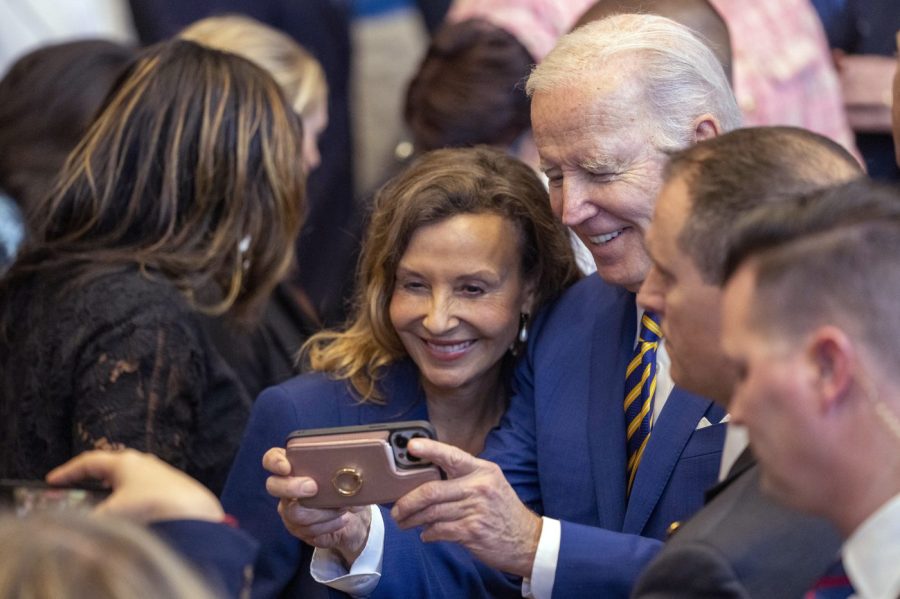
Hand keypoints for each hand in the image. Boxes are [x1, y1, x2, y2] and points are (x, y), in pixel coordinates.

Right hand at [46, 449, 223, 523]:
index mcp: (124, 461)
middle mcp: (142, 461)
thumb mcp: (114, 513)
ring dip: (111, 488)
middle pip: (109, 466)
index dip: (68, 471)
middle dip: (91, 477)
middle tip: (74, 487)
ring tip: (99, 501)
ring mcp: (159, 472)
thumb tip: (82, 529)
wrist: (193, 510)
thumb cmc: (153, 504)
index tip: (52, 480)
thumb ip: (92, 521)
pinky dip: (128, 496)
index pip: (89, 461)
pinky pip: (142, 487)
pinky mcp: (170, 485)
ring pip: (127, 477)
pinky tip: (128, 509)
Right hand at [262, 447, 370, 565]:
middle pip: (273, 486)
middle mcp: (287, 488)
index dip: (275, 462)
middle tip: (313, 487)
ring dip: (322, 511)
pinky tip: (341, 520)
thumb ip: (342, 467)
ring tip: (342, 508)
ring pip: (294, 513)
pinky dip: (328, 525)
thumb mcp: (349, 474)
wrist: (357, 517)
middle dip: (292, 487)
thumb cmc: (349, 489)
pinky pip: (307, 530)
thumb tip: (345, 468)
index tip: (287, 467)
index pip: (272, 459)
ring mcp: (289, 510)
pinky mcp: (298, 529)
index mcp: (295, 467)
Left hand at [390, 439, 541, 577]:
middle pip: (432, 490)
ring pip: (431, 513)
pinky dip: (428, 533)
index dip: (430, 449)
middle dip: (408, 501)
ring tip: (404, 522)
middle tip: (397, 508)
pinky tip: (426, 534)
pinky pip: (439, 530)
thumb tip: (428, 479)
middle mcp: (478, 487)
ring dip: (412, 519)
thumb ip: (465, 478)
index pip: (453, 456)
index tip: (412, 446)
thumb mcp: (491, 484)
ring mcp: (475, 510)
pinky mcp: (471, 531)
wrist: (528, 540)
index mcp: (482, 471)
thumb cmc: (503, 510)